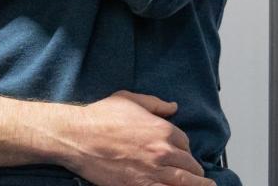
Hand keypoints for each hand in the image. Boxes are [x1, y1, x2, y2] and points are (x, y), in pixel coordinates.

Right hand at [59, 91, 212, 185]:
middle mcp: (162, 151)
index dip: (183, 148)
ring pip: (186, 182)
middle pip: (189, 164)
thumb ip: (155, 103)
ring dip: (199, 184)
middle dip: (193, 168)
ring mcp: (153, 172)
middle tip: (196, 173)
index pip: (185, 142)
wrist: (78, 137)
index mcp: (162, 129)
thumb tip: (173, 107)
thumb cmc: (100, 117)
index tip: (180, 152)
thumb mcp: (128, 99)